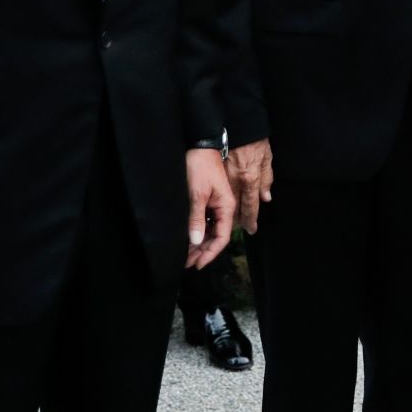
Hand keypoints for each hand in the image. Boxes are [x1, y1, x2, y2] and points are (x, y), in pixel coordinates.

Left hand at [185, 149, 233, 268]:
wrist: (200, 146)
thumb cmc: (200, 167)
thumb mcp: (196, 194)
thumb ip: (197, 218)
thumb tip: (196, 241)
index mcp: (226, 207)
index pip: (222, 237)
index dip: (210, 253)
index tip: (197, 264)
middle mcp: (225, 208)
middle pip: (218, 236)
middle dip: (204, 252)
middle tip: (187, 263)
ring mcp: (217, 205)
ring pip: (212, 230)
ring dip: (200, 243)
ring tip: (185, 255)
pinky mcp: (209, 201)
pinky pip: (207, 222)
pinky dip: (198, 232)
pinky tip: (188, 239)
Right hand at [225, 138, 273, 233]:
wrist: (238, 125)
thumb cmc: (255, 141)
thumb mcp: (267, 158)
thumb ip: (267, 178)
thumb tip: (266, 197)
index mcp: (250, 178)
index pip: (251, 205)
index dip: (251, 219)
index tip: (251, 229)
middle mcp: (236, 180)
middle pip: (236, 206)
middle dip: (238, 220)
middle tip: (241, 229)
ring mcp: (224, 176)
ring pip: (224, 200)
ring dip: (227, 213)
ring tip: (230, 223)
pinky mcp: (216, 172)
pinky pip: (217, 190)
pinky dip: (218, 201)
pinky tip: (219, 207)